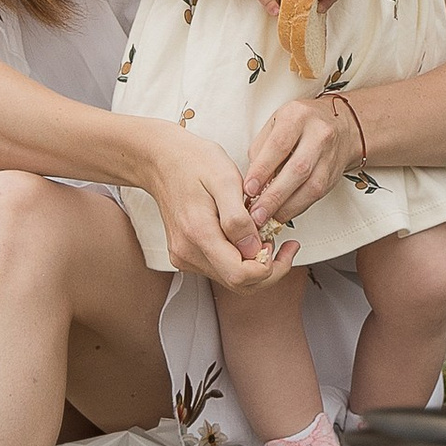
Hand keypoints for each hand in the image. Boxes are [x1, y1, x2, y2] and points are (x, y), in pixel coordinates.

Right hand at [141, 125, 295, 289]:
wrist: (161, 160)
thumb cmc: (193, 162)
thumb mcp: (224, 179)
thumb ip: (239, 218)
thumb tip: (255, 249)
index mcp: (199, 234)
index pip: (241, 275)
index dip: (270, 266)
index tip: (284, 244)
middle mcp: (188, 252)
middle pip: (239, 284)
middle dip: (268, 269)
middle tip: (284, 244)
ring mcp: (185, 256)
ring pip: (231, 279)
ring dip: (254, 264)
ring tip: (264, 235)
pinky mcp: (186, 255)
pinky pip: (220, 269)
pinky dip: (239, 259)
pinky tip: (245, 236)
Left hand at [243, 97, 349, 231]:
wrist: (340, 125)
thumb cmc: (300, 124)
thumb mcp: (275, 124)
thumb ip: (260, 150)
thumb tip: (250, 183)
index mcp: (297, 116)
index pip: (279, 145)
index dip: (262, 170)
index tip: (248, 190)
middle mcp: (318, 134)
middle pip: (297, 169)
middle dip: (274, 196)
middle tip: (256, 213)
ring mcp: (329, 156)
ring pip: (310, 187)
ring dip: (285, 207)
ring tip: (266, 219)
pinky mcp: (334, 175)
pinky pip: (315, 196)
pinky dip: (296, 208)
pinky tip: (281, 214)